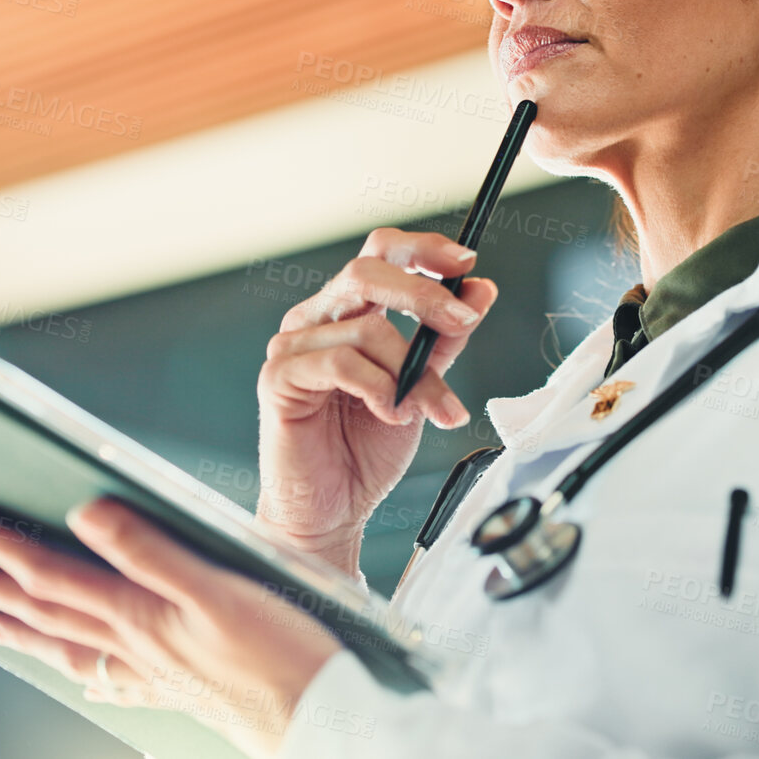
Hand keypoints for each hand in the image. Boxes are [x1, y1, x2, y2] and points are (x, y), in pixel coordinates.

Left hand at [0, 497, 341, 758]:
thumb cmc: (283, 656)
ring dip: (20, 628)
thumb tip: (85, 515)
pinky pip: (110, 678)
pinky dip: (84, 670)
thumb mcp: (219, 588)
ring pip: (67, 646)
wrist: (321, 718)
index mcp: (138, 613)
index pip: (46, 571)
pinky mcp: (177, 687)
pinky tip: (81, 675)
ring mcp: (151, 671)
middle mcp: (133, 645)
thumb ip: (149, 550)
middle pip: (41, 609)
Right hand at [254, 228, 498, 575]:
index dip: (422, 249)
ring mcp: (292, 346)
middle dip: (424, 294)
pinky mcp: (279, 378)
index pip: (380, 254)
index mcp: (346, 313)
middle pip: (366, 272)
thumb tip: (479, 289)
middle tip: (463, 321)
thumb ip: (443, 339)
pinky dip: (380, 388)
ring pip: (366, 329)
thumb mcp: (421, 386)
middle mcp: (316, 320)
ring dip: (413, 373)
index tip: (465, 262)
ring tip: (428, 408)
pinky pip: (340, 363)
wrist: (332, 509)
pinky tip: (392, 413)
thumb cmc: (364, 450)